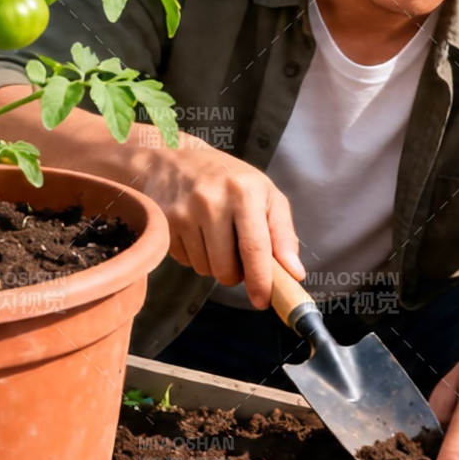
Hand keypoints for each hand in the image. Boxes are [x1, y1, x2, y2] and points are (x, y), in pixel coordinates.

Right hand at [137, 137, 302, 308]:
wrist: (170, 158)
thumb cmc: (227, 179)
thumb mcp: (264, 194)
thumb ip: (283, 233)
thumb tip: (294, 272)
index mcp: (245, 191)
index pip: (255, 248)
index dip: (261, 281)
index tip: (263, 300)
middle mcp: (212, 201)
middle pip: (227, 269)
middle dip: (236, 274)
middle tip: (237, 255)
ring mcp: (184, 213)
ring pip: (206, 270)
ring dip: (214, 265)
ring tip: (215, 237)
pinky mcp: (164, 225)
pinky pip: (186, 262)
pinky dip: (195, 256)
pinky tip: (195, 232)